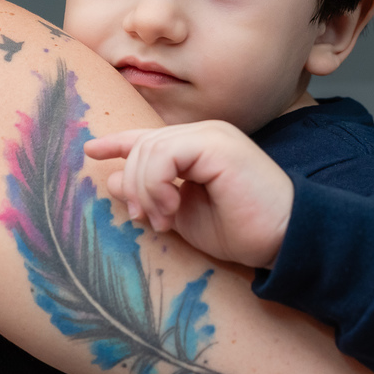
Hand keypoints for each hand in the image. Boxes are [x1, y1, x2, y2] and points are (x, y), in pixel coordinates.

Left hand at [84, 120, 292, 268]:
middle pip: (142, 146)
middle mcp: (205, 134)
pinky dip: (156, 184)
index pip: (150, 137)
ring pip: (148, 150)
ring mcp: (211, 135)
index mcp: (199, 147)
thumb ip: (150, 195)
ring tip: (164, 220)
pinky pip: (163, 155)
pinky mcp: (216, 144)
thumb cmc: (240, 230)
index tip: (91, 150)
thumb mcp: (183, 214)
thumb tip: (112, 180)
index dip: (118, 142)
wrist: (282, 239)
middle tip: (147, 220)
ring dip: (146, 191)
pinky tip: (172, 208)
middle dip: (134, 186)